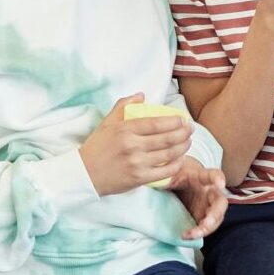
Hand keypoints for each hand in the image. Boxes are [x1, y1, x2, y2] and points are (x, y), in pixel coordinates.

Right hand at [79, 94, 193, 195]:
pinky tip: (180, 159)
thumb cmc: (97, 147)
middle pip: (167, 138)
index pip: (157, 123)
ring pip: (169, 154)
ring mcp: (136, 163)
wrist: (83, 174)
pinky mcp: (139, 178)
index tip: (183, 119)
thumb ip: (123, 106)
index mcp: (125, 129)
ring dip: (183, 147)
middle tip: (190, 130)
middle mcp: (132, 146)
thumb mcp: (107, 123)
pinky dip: (176, 165)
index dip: (175, 121)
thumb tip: (142, 95)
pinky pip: (165, 171)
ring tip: (188, 142)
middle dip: (184, 133)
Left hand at [162, 157, 228, 238]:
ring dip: (207, 228)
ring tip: (192, 234)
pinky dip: (199, 233)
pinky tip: (187, 235)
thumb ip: (164, 176)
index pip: (213, 175)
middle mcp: (209, 192)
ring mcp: (208, 206)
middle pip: (220, 202)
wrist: (177, 183)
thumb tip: (152, 181)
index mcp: (201, 177)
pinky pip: (206, 227)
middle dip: (215, 214)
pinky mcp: (203, 217)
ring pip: (216, 218)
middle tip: (206, 223)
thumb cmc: (175, 175)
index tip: (219, 184)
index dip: (218, 179)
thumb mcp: (168, 173)